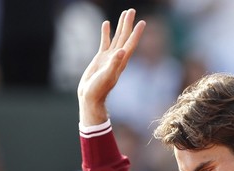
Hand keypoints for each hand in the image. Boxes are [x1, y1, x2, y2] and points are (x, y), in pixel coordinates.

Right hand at [77, 9, 144, 125]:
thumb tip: (121, 51)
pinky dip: (106, 33)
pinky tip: (106, 24)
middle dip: (128, 24)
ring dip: (120, 26)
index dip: (136, 33)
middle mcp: (117, 57)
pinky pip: (105, 42)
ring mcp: (109, 57)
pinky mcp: (100, 58)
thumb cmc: (99, 89)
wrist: (90, 97)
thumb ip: (114, 64)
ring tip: (124, 13)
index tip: (142, 22)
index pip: (130, 44)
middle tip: (131, 10)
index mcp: (121, 61)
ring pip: (117, 37)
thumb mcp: (106, 76)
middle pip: (125, 37)